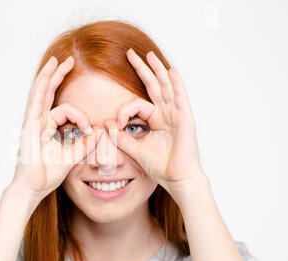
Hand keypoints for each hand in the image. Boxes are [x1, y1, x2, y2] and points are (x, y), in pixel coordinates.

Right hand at [11, 55, 101, 201]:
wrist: (33, 187)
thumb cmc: (47, 174)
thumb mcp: (72, 156)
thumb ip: (85, 144)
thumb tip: (99, 132)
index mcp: (47, 128)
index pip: (64, 111)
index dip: (81, 117)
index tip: (90, 130)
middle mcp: (38, 122)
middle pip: (48, 93)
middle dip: (58, 76)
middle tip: (69, 60)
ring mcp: (32, 122)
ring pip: (41, 92)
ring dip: (49, 75)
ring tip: (57, 60)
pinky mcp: (29, 125)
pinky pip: (37, 101)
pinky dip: (44, 87)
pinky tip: (48, 74)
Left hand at [104, 49, 204, 192]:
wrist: (176, 178)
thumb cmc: (160, 166)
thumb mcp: (135, 149)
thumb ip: (120, 137)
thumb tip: (106, 123)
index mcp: (156, 120)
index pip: (136, 105)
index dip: (123, 111)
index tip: (115, 124)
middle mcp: (166, 113)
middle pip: (152, 86)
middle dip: (141, 69)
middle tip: (130, 53)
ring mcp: (176, 114)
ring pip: (165, 86)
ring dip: (157, 69)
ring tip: (148, 54)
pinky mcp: (184, 117)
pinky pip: (180, 96)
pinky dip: (175, 83)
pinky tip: (169, 70)